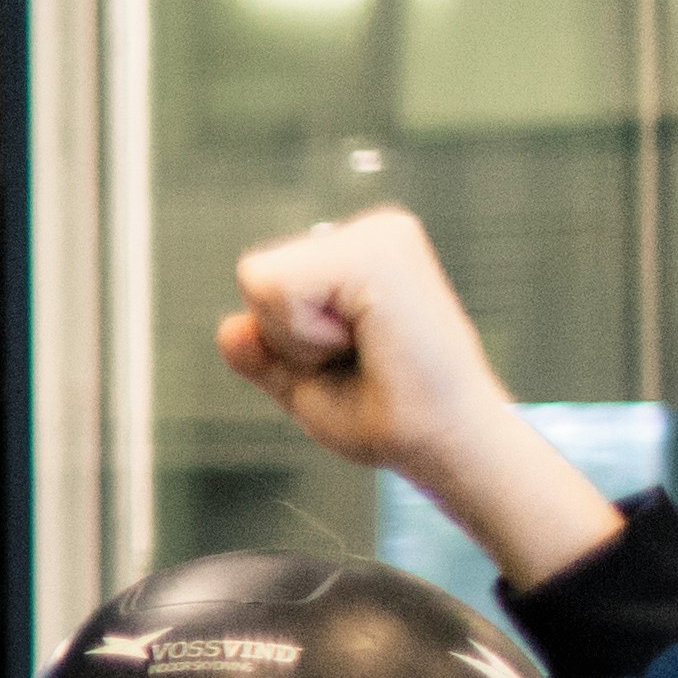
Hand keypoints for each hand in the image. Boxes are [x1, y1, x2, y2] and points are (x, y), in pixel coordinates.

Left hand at [210, 207, 620, 585]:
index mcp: (359, 259)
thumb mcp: (306, 385)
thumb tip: (229, 329)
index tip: (348, 360)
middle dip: (287, 337)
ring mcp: (380, 234)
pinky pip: (280, 289)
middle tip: (360, 359)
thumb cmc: (393, 417)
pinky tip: (367, 341)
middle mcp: (371, 234)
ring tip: (366, 349)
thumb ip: (264, 356)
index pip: (260, 283)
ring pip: (259, 281)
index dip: (284, 341)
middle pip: (253, 276)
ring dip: (299, 337)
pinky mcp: (382, 248)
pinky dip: (307, 334)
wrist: (447, 443)